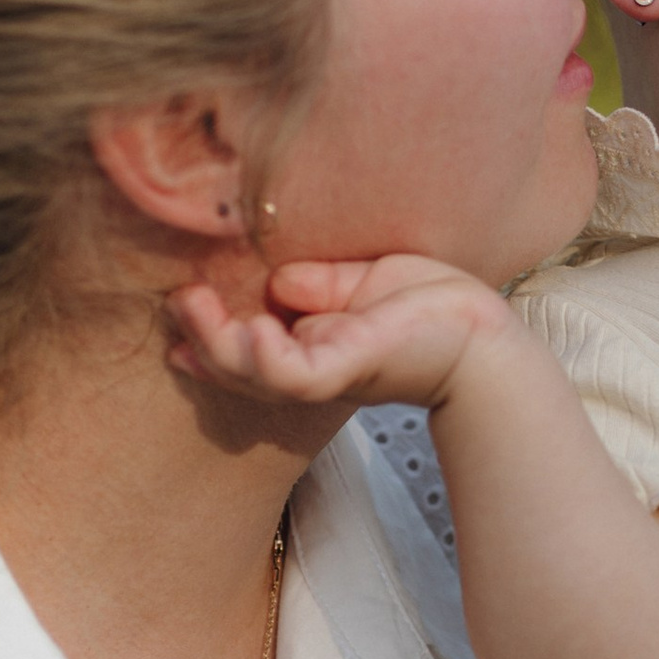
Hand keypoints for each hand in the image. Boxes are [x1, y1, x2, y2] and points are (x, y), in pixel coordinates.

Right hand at [169, 254, 514, 413]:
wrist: (482, 334)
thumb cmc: (430, 307)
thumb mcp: (362, 282)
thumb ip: (319, 283)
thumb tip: (278, 283)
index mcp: (310, 344)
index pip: (244, 345)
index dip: (205, 334)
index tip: (177, 306)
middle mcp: (309, 365)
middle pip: (233, 363)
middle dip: (197, 335)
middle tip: (176, 298)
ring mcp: (324, 373)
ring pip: (250, 372)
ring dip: (214, 342)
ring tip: (191, 304)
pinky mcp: (346, 371)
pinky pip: (293, 376)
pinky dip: (266, 359)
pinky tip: (253, 331)